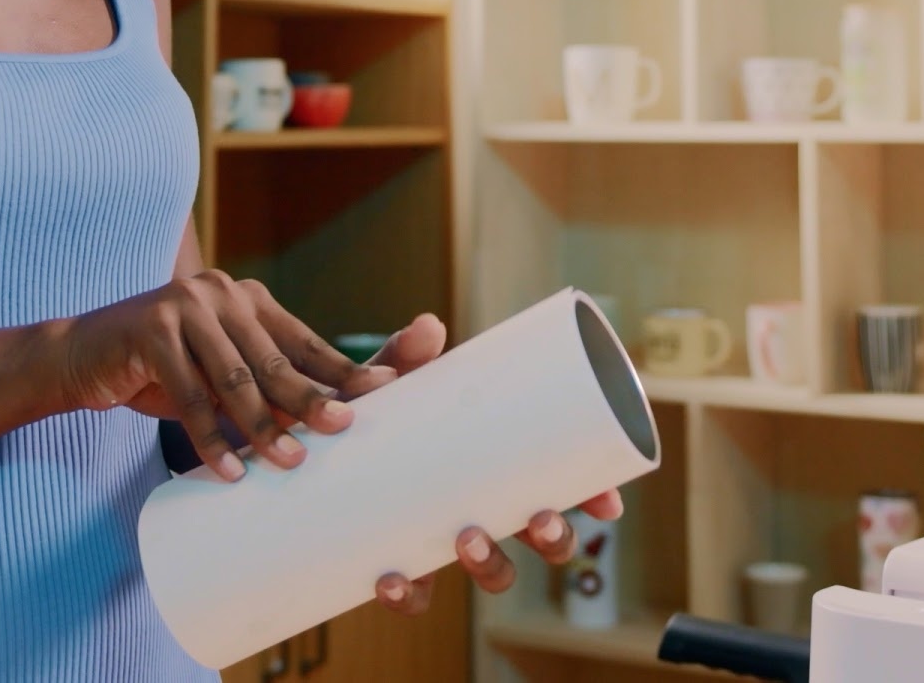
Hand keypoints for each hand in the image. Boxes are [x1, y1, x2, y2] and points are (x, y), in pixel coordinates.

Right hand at [49, 270, 371, 478]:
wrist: (81, 357)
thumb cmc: (161, 370)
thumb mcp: (218, 377)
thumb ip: (261, 388)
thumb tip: (324, 425)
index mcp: (247, 299)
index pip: (303, 341)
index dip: (341, 368)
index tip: (383, 389)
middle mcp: (221, 294)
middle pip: (274, 360)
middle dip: (310, 401)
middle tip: (343, 430)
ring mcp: (184, 305)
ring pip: (234, 379)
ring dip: (262, 427)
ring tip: (289, 462)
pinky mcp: (150, 328)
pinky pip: (189, 395)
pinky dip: (210, 438)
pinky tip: (229, 471)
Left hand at [355, 315, 628, 615]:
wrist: (315, 443)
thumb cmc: (372, 413)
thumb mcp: (393, 380)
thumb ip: (406, 356)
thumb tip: (428, 329)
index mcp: (500, 465)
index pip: (562, 486)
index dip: (593, 500)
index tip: (608, 503)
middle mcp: (485, 508)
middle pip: (541, 538)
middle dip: (554, 539)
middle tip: (540, 519)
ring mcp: (445, 539)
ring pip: (492, 571)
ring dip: (491, 564)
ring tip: (467, 539)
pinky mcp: (399, 560)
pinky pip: (414, 595)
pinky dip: (407, 595)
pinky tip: (390, 578)